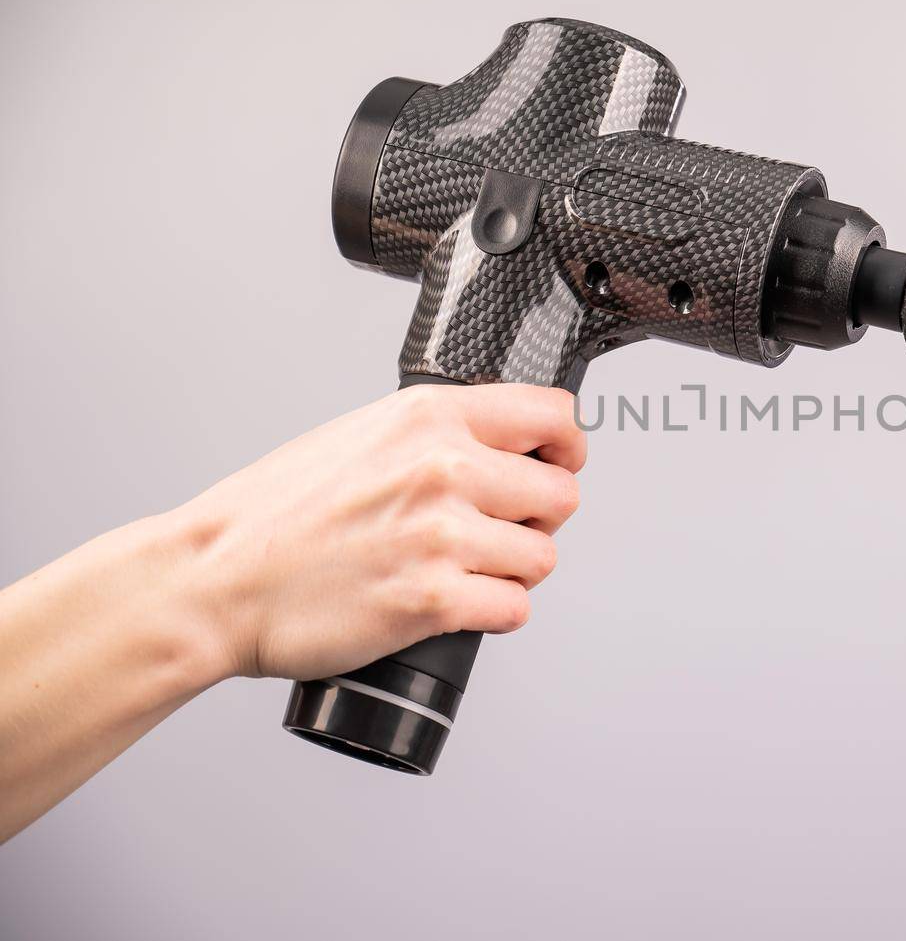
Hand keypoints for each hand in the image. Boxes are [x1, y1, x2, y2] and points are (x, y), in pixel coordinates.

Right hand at [176, 383, 585, 681]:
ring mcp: (441, 534)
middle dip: (538, 519)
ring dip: (515, 571)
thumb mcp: (362, 434)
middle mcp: (443, 467)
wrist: (214, 580)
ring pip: (543, 556)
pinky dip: (494, 614)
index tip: (560, 463)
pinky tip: (457, 604)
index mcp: (429, 416)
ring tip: (468, 570)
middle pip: (562, 494)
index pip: (553, 414)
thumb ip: (437, 433)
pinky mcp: (434, 599)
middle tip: (501, 531)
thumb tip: (505, 444)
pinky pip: (515, 609)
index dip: (567, 446)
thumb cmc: (276, 512)